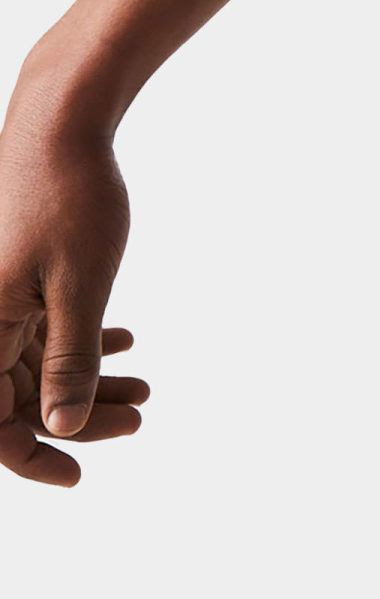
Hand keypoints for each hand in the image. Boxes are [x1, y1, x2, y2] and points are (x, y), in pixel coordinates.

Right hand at [0, 93, 142, 486]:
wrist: (60, 122)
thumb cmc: (69, 199)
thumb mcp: (79, 289)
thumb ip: (66, 364)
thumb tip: (62, 429)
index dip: (30, 457)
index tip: (79, 476)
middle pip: (15, 397)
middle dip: (78, 416)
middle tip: (139, 418)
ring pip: (32, 363)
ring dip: (86, 381)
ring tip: (146, 389)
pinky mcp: (12, 277)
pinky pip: (37, 329)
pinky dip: (80, 341)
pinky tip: (127, 344)